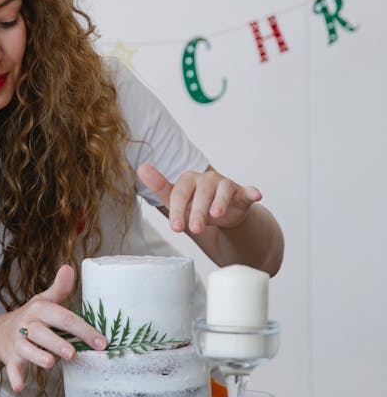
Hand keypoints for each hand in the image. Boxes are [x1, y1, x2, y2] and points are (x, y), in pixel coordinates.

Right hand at [0, 264, 106, 393]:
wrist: (1, 333)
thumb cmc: (32, 318)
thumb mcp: (44, 301)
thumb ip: (60, 289)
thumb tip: (70, 267)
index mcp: (40, 310)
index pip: (64, 318)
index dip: (83, 330)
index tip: (101, 342)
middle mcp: (28, 325)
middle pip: (43, 333)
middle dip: (58, 343)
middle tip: (73, 353)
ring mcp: (18, 343)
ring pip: (28, 350)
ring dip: (38, 357)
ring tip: (51, 363)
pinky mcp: (11, 359)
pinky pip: (12, 369)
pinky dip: (15, 378)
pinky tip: (20, 387)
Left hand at [138, 163, 261, 235]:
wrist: (221, 214)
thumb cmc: (194, 205)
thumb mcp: (176, 200)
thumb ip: (159, 186)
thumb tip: (141, 167)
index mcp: (188, 180)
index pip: (180, 193)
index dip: (177, 210)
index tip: (176, 228)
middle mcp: (207, 179)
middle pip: (201, 194)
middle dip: (197, 211)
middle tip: (194, 229)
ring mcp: (226, 185)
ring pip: (223, 191)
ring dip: (220, 202)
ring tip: (217, 215)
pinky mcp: (242, 193)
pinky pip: (248, 191)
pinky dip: (252, 192)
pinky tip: (255, 195)